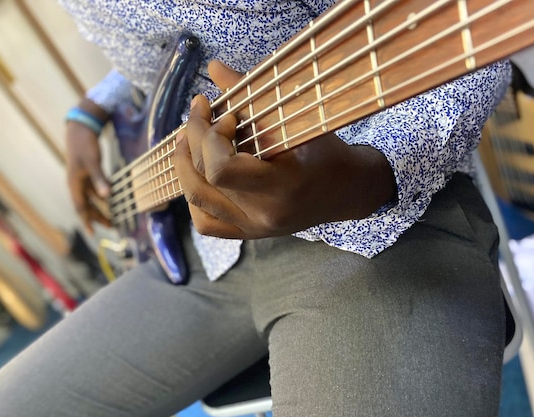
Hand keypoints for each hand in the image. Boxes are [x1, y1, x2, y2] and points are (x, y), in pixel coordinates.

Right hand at [65, 99, 110, 232]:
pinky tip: (111, 199)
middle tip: (110, 226)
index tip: (92, 233)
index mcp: (74, 183)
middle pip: (87, 205)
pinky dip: (102, 196)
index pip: (80, 207)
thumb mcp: (92, 162)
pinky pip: (94, 189)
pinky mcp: (87, 172)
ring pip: (91, 198)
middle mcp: (76, 183)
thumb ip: (99, 179)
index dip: (86, 220)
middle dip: (97, 216)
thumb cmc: (85, 145)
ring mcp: (82, 178)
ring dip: (101, 207)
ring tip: (112, 216)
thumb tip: (106, 196)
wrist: (80, 128)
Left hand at [173, 61, 396, 238]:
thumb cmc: (328, 152)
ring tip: (186, 140)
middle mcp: (264, 214)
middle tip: (202, 114)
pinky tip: (197, 174)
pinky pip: (206, 224)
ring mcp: (254, 228)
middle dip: (194, 140)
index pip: (221, 170)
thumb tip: (213, 66)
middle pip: (204, 181)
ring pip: (197, 203)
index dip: (210, 137)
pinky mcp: (250, 233)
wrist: (348, 190)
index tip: (225, 115)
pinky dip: (194, 198)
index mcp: (281, 187)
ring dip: (184, 166)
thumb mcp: (298, 119)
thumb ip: (253, 94)